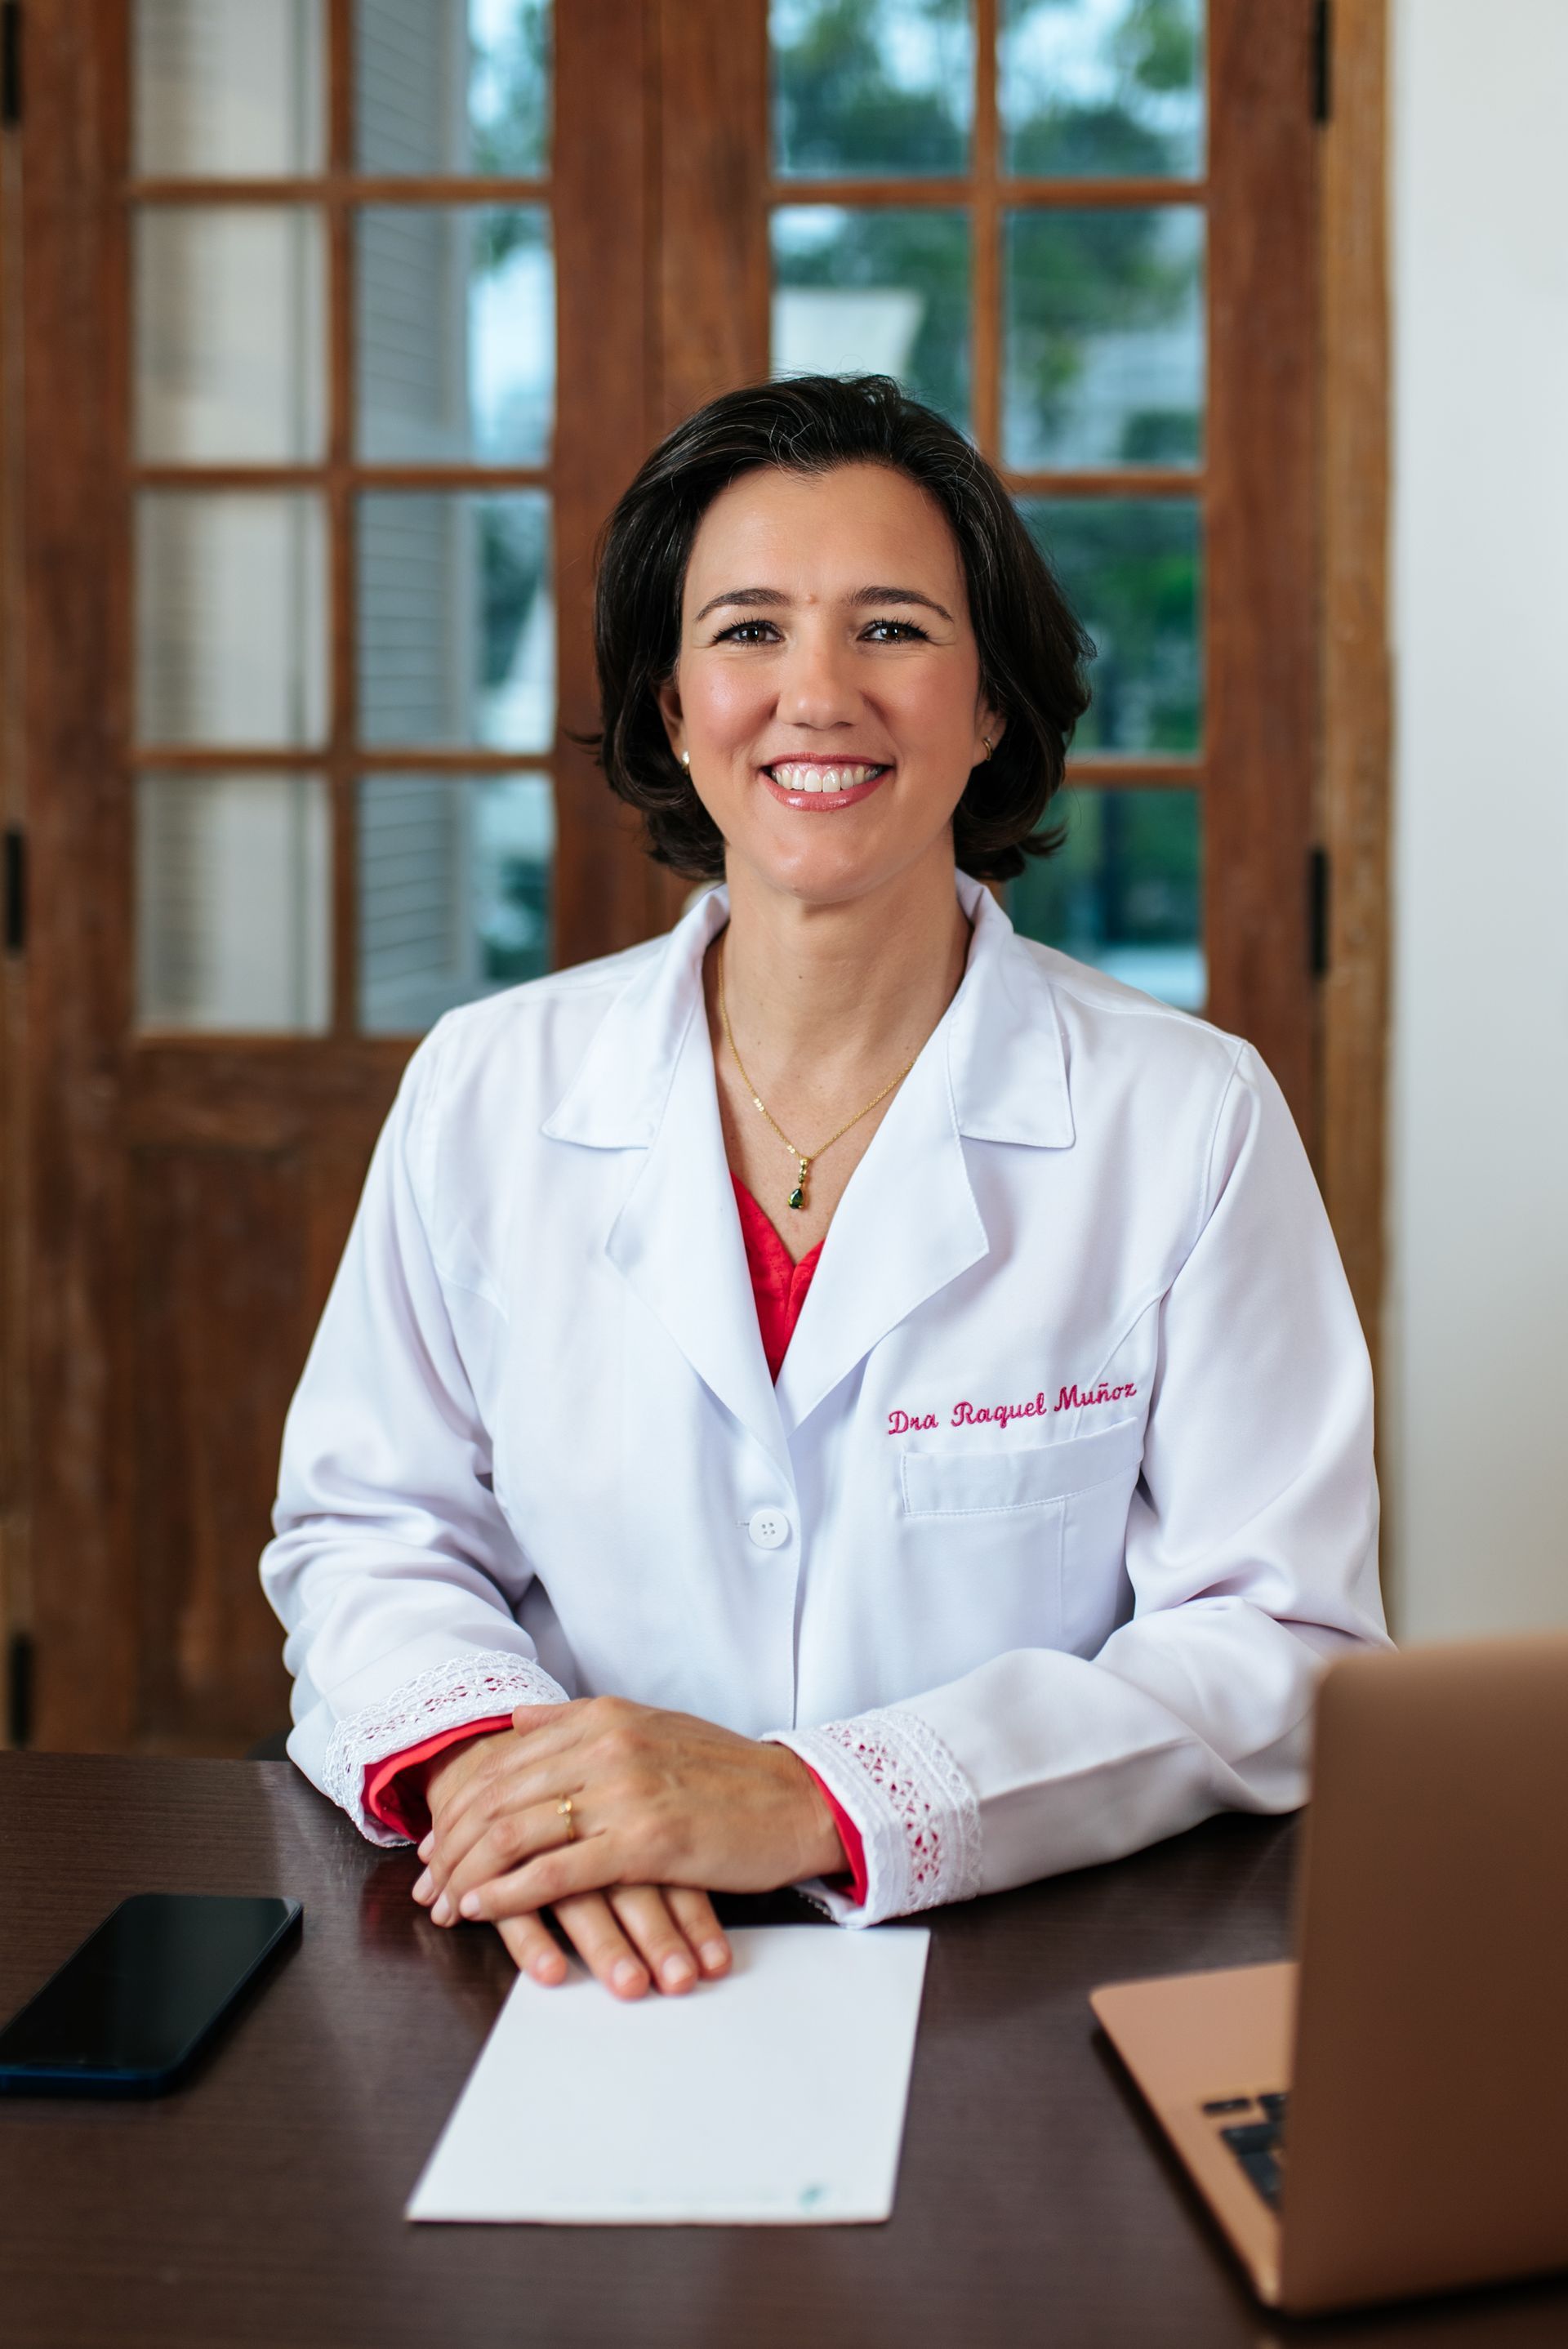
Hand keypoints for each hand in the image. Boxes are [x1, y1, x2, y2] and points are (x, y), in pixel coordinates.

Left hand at [412, 1729, 735, 1999]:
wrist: (795, 1799)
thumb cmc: (723, 1772)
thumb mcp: (648, 1725)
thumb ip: (576, 1722)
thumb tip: (516, 1718)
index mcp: (601, 1716)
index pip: (503, 1764)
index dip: (457, 1808)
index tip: (434, 1845)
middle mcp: (605, 1745)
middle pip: (496, 1798)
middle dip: (450, 1847)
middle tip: (427, 1885)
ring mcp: (624, 1792)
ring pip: (514, 1834)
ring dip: (469, 1875)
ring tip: (447, 1905)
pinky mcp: (646, 1841)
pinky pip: (556, 1871)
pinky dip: (510, 1894)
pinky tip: (486, 1910)